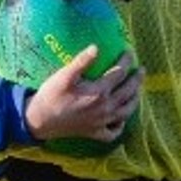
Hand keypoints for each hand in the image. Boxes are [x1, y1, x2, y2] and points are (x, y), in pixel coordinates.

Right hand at [23, 48, 141, 147]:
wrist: (39, 120)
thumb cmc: (51, 95)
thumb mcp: (64, 76)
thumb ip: (81, 61)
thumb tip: (96, 47)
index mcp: (98, 92)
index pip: (119, 73)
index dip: (126, 61)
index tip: (130, 51)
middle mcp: (104, 109)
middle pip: (128, 92)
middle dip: (137, 80)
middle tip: (141, 70)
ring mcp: (101, 123)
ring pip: (126, 112)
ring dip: (135, 100)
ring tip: (138, 91)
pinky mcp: (94, 133)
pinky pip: (113, 132)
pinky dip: (120, 126)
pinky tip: (121, 120)